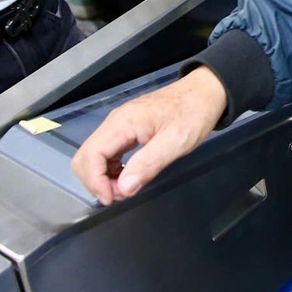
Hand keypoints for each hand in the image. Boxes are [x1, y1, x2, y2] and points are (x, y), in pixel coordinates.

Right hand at [71, 66, 228, 202]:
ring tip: (129, 188)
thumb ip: (149, 163)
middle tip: (122, 194)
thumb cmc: (194, 112)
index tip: (112, 199)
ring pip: (95, 158)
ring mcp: (120, 127)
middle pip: (86, 157)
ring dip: (104, 178)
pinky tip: (130, 178)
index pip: (90, 155)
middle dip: (97, 181)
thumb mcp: (177, 140)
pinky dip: (112, 171)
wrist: (206, 92)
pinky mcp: (127, 132)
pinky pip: (108, 155)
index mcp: (123, 122)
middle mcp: (115, 123)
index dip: (95, 181)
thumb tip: (124, 188)